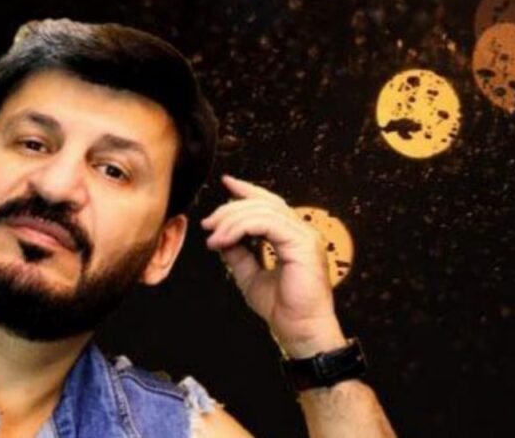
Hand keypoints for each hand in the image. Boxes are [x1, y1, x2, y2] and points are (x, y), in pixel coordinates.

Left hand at [201, 175, 346, 357]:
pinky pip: (267, 224)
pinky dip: (241, 228)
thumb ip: (238, 254)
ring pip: (263, 211)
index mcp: (293, 236)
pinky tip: (225, 240)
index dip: (248, 191)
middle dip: (231, 209)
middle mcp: (302, 231)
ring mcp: (305, 236)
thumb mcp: (250, 276)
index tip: (226, 184)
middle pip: (263, 204)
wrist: (299, 331)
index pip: (270, 203)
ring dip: (232, 220)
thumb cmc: (283, 309)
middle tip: (209, 223)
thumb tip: (221, 237)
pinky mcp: (303, 244)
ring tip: (213, 236)